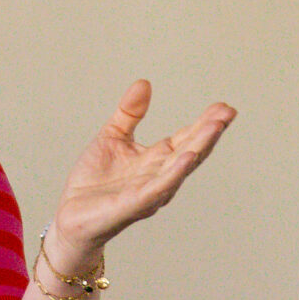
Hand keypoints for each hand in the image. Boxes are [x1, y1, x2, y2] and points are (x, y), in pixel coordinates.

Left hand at [48, 81, 234, 266]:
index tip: (223, 106)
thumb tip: (144, 83)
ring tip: (216, 127)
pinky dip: (175, 173)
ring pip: (180, 167)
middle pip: (191, 150)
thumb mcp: (112, 137)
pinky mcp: (133, 204)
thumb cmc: (93, 182)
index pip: (186, 138)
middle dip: (210, 132)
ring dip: (200, 147)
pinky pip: (158, 187)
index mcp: (155, 159)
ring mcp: (149, 192)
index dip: (204, 123)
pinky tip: (188, 157)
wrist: (70, 216)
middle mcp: (159, 176)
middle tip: (228, 112)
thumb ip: (129, 113)